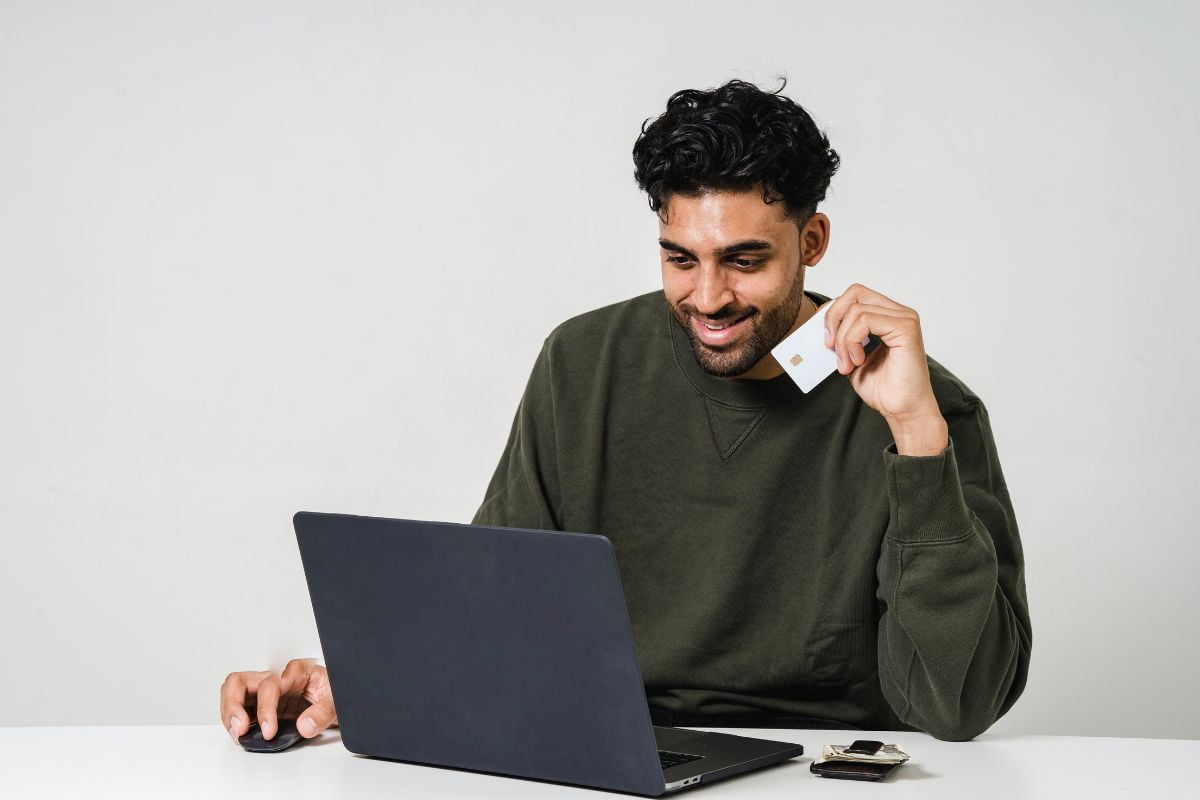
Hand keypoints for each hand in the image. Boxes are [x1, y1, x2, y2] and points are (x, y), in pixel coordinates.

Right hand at [220, 658, 336, 744]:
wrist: (342, 700)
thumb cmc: (337, 694)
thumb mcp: (338, 701)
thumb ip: (323, 712)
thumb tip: (304, 725)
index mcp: (296, 672)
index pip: (269, 685)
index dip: (265, 709)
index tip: (269, 731)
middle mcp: (277, 678)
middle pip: (240, 681)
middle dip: (233, 705)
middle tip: (240, 728)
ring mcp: (267, 691)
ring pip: (233, 692)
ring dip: (229, 714)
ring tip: (237, 734)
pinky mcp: (263, 705)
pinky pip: (239, 708)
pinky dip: (234, 721)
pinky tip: (241, 734)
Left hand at [822, 283, 946, 454]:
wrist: (902, 410)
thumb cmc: (883, 388)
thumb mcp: (851, 357)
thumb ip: (842, 338)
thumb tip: (821, 325)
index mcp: (888, 316)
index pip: (855, 295)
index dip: (833, 312)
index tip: (825, 339)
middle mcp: (899, 313)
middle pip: (855, 292)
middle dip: (833, 318)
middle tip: (829, 346)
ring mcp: (905, 318)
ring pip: (856, 310)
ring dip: (843, 340)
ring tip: (847, 364)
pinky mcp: (906, 328)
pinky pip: (866, 320)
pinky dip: (852, 342)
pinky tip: (857, 361)